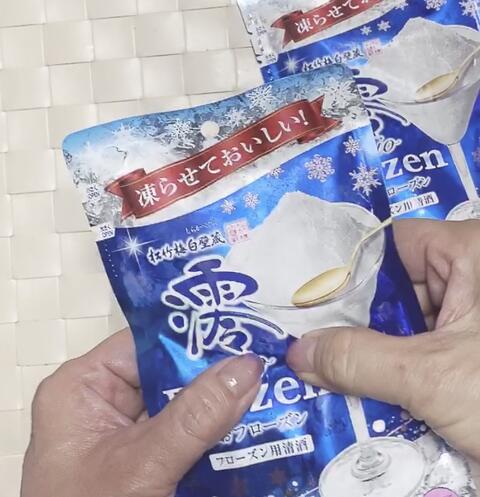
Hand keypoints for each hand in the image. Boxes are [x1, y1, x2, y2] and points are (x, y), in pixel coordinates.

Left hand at [21, 330, 261, 496]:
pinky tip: (256, 423)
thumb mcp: (142, 464)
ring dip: (224, 404)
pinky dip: (217, 433)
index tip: (246, 329)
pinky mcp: (147, 461)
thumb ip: (196, 415)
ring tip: (274, 386)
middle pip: (171, 372)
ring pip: (185, 404)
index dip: (196, 334)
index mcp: (84, 386)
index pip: (148, 342)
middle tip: (271, 359)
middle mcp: (105, 402)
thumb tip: (249, 364)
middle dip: (218, 372)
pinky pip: (188, 434)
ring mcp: (128, 433)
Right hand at [287, 219, 479, 461]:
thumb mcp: (435, 376)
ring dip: (368, 351)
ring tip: (320, 367)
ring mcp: (470, 317)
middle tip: (302, 340)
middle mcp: (470, 277)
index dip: (343, 266)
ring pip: (403, 324)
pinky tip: (359, 388)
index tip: (302, 296)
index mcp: (471, 252)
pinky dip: (392, 370)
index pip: (389, 244)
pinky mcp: (469, 352)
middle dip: (351, 320)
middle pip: (392, 288)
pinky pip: (419, 351)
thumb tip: (297, 354)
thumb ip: (359, 360)